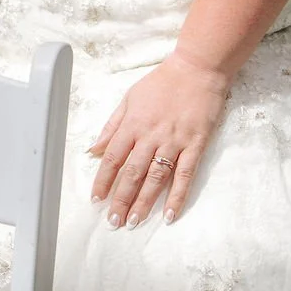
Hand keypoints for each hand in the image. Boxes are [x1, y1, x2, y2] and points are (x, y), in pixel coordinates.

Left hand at [88, 51, 231, 227]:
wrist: (197, 69)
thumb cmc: (161, 83)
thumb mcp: (129, 98)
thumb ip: (112, 125)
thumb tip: (93, 149)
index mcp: (132, 124)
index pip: (112, 158)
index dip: (103, 180)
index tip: (96, 200)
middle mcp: (150, 136)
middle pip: (132, 173)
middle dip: (120, 199)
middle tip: (113, 222)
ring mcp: (174, 142)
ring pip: (156, 177)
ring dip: (144, 202)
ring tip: (134, 222)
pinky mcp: (195, 145)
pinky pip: (185, 175)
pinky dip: (177, 196)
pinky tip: (169, 214)